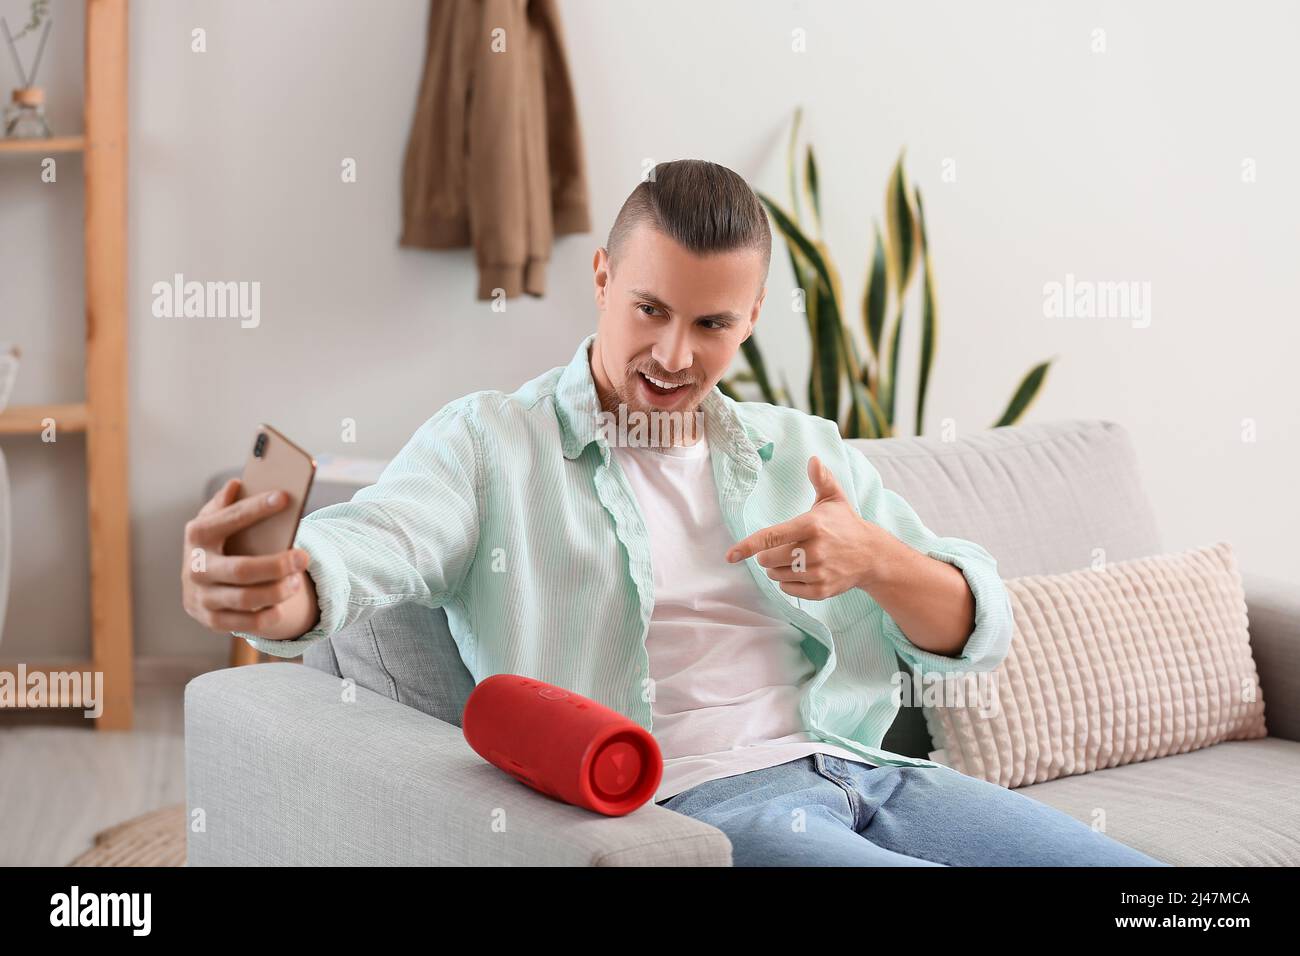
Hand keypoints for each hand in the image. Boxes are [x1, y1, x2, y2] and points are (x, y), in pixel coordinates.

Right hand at [180, 478, 319, 639]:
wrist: (198, 583)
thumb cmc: (218, 543)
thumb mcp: (215, 520)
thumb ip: (225, 503)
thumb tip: (237, 484)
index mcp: (197, 535)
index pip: (227, 519)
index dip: (256, 509)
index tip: (284, 498)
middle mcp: (195, 568)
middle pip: (241, 569)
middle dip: (277, 565)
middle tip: (304, 557)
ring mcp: (201, 597)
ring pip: (245, 599)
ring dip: (278, 591)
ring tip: (298, 580)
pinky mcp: (211, 620)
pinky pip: (244, 624)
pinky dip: (267, 616)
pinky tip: (283, 605)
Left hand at [725, 455, 880, 599]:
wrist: (872, 556)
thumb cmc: (846, 524)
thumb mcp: (834, 499)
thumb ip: (821, 479)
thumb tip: (813, 459)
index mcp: (811, 526)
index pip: (771, 537)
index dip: (748, 546)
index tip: (731, 555)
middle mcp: (814, 551)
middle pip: (768, 560)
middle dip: (766, 556)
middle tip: (781, 548)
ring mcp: (818, 572)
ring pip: (776, 575)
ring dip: (777, 569)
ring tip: (795, 558)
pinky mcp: (821, 590)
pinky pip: (788, 589)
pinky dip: (789, 582)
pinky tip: (802, 571)